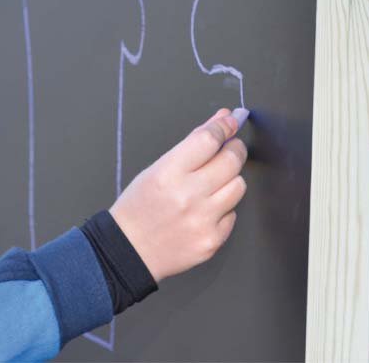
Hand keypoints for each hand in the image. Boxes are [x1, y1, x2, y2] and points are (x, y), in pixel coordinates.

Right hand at [108, 108, 248, 282]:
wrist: (129, 250)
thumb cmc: (140, 205)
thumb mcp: (158, 167)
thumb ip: (194, 142)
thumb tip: (224, 118)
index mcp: (169, 173)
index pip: (208, 140)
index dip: (224, 126)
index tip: (231, 121)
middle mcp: (188, 196)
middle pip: (231, 160)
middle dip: (235, 148)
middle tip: (231, 147)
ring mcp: (202, 220)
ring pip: (239, 185)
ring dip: (231, 178)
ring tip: (215, 181)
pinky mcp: (212, 240)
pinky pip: (233, 213)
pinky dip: (224, 207)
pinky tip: (207, 208)